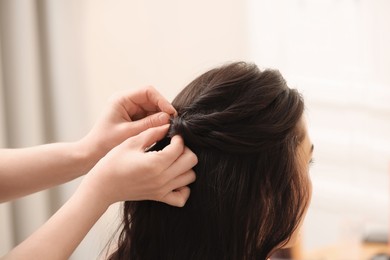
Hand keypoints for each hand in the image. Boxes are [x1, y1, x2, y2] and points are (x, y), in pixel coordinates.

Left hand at [81, 86, 176, 158]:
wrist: (92, 154)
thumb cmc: (105, 143)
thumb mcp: (128, 133)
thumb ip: (149, 124)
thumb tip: (168, 117)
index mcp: (121, 99)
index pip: (147, 91)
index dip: (162, 101)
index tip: (171, 114)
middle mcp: (126, 101)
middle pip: (152, 99)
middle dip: (162, 111)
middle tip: (172, 124)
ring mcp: (130, 110)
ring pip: (153, 109)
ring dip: (160, 118)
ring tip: (166, 130)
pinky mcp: (134, 119)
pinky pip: (150, 117)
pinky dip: (156, 124)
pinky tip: (160, 132)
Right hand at [81, 124, 197, 206]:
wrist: (103, 186)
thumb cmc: (114, 162)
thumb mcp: (131, 142)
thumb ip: (152, 132)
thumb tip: (168, 126)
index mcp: (155, 163)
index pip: (180, 148)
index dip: (178, 138)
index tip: (171, 135)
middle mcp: (162, 178)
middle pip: (191, 161)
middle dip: (185, 150)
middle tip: (173, 146)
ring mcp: (162, 190)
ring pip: (190, 177)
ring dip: (185, 166)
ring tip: (173, 160)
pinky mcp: (159, 197)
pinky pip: (182, 197)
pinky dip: (184, 188)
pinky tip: (174, 178)